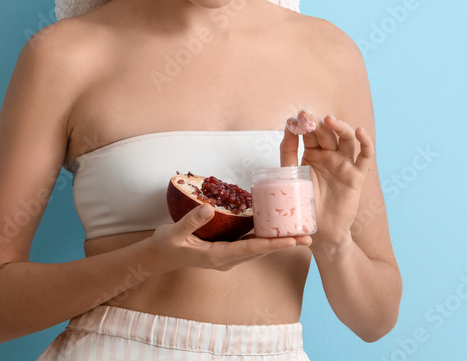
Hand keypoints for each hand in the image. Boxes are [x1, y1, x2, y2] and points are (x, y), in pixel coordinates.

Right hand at [149, 203, 311, 272]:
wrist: (158, 256)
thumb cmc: (166, 245)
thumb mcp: (174, 233)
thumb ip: (191, 222)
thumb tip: (210, 208)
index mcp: (217, 257)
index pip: (250, 250)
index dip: (272, 244)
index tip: (291, 241)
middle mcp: (227, 259)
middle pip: (261, 250)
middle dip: (284, 244)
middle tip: (308, 238)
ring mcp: (228, 256)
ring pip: (258, 248)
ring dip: (278, 241)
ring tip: (300, 235)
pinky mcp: (226, 249)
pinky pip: (250, 243)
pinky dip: (264, 237)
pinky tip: (275, 228)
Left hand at [280, 110, 374, 247]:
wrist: (319, 232)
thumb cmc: (303, 206)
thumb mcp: (290, 176)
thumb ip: (288, 152)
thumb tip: (288, 126)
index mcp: (312, 155)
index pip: (309, 134)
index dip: (303, 124)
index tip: (295, 117)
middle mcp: (329, 156)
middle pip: (326, 133)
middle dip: (317, 123)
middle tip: (307, 117)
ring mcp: (344, 164)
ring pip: (346, 138)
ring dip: (340, 126)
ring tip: (329, 120)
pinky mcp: (356, 175)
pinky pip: (365, 156)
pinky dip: (366, 142)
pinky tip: (360, 132)